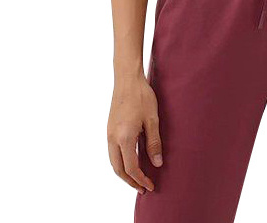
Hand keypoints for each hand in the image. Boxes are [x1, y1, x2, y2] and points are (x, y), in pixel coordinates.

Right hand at [107, 72, 162, 192]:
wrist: (127, 79)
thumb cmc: (141, 96)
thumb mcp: (152, 119)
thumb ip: (154, 143)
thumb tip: (157, 164)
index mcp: (124, 138)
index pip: (131, 168)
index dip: (141, 179)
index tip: (150, 185)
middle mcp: (113, 138)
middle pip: (118, 169)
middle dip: (130, 181)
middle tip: (142, 188)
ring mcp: (109, 133)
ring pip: (113, 161)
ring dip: (124, 173)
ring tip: (136, 178)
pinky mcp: (109, 128)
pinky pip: (112, 152)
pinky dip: (120, 162)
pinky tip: (130, 160)